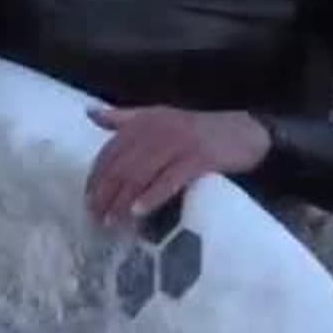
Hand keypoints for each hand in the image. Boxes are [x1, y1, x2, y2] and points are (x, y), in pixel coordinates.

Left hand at [84, 106, 271, 227]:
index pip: (110, 150)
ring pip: (140, 174)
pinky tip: (139, 211)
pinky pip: (169, 179)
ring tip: (111, 220)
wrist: (245, 131)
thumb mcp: (158, 118)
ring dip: (122, 199)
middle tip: (94, 216)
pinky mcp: (199, 158)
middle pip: (121, 165)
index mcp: (143, 122)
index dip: (96, 175)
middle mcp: (156, 130)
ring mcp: (177, 143)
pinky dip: (152, 196)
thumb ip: (124, 118)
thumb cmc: (197, 129)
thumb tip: (90, 112)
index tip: (87, 198)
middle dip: (104, 192)